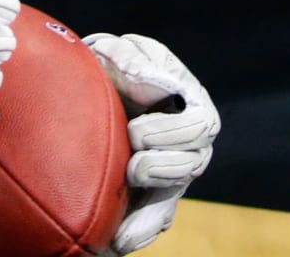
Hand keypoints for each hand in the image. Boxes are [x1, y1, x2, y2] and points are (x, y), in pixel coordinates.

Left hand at [84, 33, 219, 254]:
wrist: (90, 88)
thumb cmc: (111, 64)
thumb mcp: (120, 51)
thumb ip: (135, 59)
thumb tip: (160, 87)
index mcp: (189, 101)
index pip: (200, 125)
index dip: (169, 132)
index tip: (135, 128)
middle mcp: (189, 139)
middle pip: (193, 161)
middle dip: (161, 158)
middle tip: (131, 148)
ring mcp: (174, 169)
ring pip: (175, 191)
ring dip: (152, 189)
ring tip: (126, 176)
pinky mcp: (154, 194)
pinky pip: (156, 220)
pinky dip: (139, 231)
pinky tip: (118, 240)